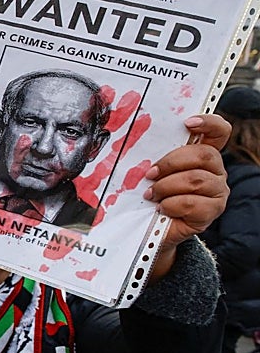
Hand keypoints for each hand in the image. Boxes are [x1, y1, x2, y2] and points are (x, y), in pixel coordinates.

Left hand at [143, 113, 229, 279]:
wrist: (150, 230)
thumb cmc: (151, 196)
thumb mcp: (152, 173)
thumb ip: (154, 155)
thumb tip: (133, 139)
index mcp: (203, 156)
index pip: (219, 132)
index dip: (209, 123)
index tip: (187, 123)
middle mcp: (215, 171)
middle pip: (205, 155)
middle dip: (171, 162)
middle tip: (150, 174)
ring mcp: (216, 192)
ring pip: (197, 180)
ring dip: (166, 186)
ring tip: (150, 195)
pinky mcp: (211, 212)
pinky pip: (193, 203)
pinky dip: (171, 205)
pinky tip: (161, 208)